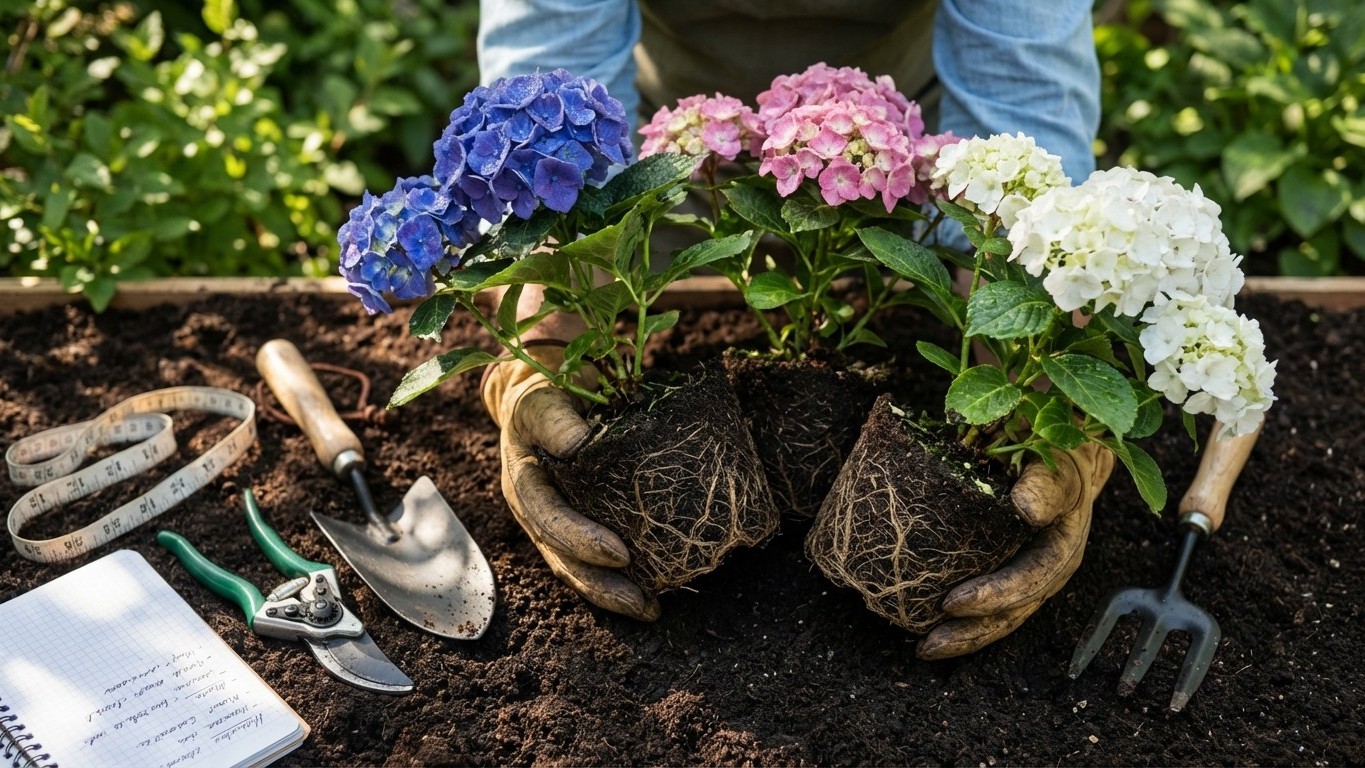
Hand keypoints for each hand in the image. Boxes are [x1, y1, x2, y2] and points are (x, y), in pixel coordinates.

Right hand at [481, 344, 661, 620]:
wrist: (540, 381)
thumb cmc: (546, 387)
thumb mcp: (544, 396)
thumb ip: (556, 420)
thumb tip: (579, 446)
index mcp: (522, 480)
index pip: (549, 519)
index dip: (582, 540)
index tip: (621, 554)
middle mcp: (533, 507)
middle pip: (561, 557)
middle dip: (600, 585)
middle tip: (642, 602)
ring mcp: (549, 518)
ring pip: (573, 566)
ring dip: (609, 592)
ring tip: (648, 609)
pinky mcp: (571, 519)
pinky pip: (588, 556)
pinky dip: (613, 578)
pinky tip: (646, 591)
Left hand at [915, 441, 1113, 659]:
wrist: (1074, 458)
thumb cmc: (1061, 459)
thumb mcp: (1059, 466)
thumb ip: (1046, 485)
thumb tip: (1025, 509)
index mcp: (1062, 550)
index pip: (1025, 581)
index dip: (990, 597)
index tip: (950, 603)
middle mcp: (1049, 572)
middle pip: (1011, 613)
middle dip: (969, 632)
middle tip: (928, 643)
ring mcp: (1033, 577)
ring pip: (1001, 618)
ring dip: (964, 637)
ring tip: (925, 648)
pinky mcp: (1014, 573)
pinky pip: (992, 606)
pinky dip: (965, 621)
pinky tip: (930, 627)